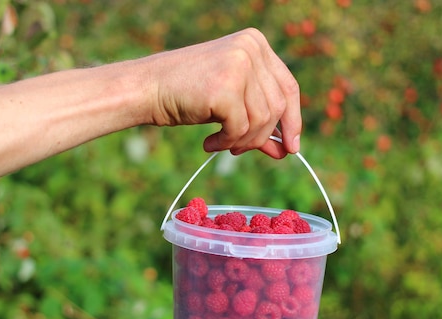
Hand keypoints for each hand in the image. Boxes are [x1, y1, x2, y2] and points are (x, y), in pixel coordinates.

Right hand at [144, 28, 301, 158]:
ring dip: (242, 141)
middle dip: (262, 137)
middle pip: (277, 107)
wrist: (148, 88)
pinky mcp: (225, 87)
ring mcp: (239, 65)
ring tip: (222, 145)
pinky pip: (240, 128)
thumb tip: (286, 151)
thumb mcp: (230, 101)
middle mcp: (251, 48)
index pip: (288, 86)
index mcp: (255, 43)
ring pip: (261, 120)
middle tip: (240, 150)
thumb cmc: (186, 93)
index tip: (291, 146)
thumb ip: (259, 120)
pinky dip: (227, 142)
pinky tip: (209, 143)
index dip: (293, 119)